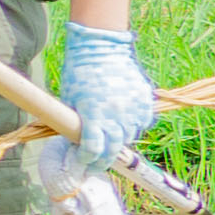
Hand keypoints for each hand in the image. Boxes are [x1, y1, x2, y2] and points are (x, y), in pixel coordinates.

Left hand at [51, 21, 156, 171]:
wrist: (101, 49)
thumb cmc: (78, 73)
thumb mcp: (69, 100)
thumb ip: (76, 122)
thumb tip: (77, 142)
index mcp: (93, 114)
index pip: (93, 148)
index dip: (87, 159)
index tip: (83, 162)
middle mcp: (116, 114)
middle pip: (114, 148)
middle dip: (104, 160)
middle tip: (96, 165)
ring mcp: (133, 107)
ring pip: (129, 136)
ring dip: (118, 142)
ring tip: (109, 142)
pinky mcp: (144, 100)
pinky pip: (141, 122)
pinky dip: (132, 127)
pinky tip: (122, 124)